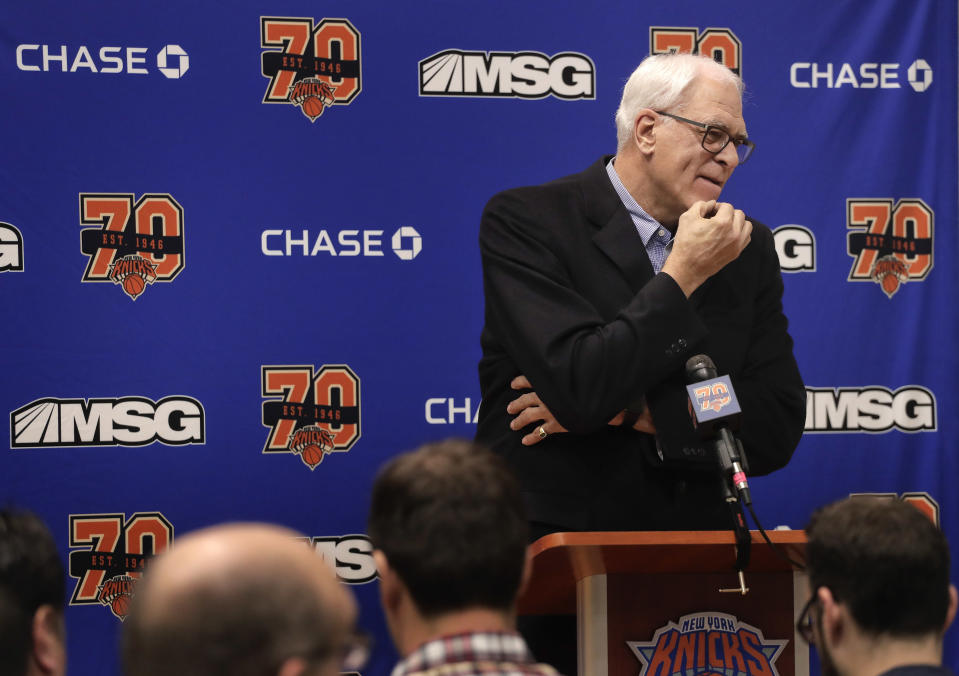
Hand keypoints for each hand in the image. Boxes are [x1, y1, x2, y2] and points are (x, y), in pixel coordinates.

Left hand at [507, 376, 656, 444]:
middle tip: (509, 408)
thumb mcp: (579, 376)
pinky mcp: (557, 425)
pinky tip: (525, 441)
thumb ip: (568, 375)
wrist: (603, 405)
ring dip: (519, 421)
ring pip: (528, 416)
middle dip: (516, 404)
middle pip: (525, 399)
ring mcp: (551, 412)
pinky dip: (532, 437)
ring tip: (513, 425)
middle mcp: (548, 397)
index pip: (531, 379)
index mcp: (551, 383)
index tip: (513, 384)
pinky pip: (540, 433)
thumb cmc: (592, 387)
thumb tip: (566, 364)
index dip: (520, 381)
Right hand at [662, 200, 750, 296]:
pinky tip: (728, 235)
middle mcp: (734, 233)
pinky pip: (746, 237)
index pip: (727, 206)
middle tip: (716, 218)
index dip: (717, 207)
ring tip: (725, 226)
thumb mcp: (687, 218)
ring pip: (746, 225)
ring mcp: (737, 244)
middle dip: (728, 213)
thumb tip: (711, 204)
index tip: (710, 212)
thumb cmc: (686, 243)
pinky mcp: (736, 252)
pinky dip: (740, 233)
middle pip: (739, 214)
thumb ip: (701, 205)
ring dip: (737, 222)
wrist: (687, 268)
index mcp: (723, 222)